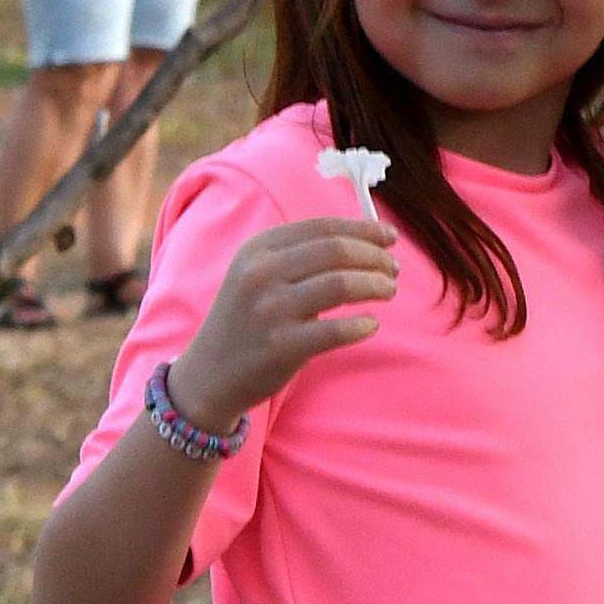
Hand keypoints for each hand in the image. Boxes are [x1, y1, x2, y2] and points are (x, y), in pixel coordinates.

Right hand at [168, 218, 395, 430]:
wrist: (209, 375)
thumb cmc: (246, 321)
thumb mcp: (257, 275)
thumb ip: (299, 254)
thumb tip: (365, 239)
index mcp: (258, 250)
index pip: (323, 228)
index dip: (364, 230)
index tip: (390, 237)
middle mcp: (261, 274)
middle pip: (336, 251)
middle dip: (374, 256)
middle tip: (394, 268)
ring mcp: (271, 310)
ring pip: (342, 284)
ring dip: (376, 285)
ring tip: (389, 290)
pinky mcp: (282, 346)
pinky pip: (337, 330)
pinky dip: (362, 325)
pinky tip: (371, 325)